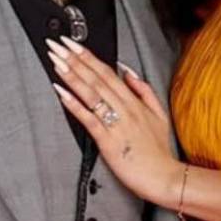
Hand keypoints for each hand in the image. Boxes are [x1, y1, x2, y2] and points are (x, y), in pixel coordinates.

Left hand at [46, 36, 179, 205]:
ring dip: (71, 75)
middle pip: (96, 78)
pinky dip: (73, 104)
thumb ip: (144, 91)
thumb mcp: (159, 114)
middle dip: (74, 59)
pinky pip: (88, 118)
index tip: (73, 43)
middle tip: (57, 45)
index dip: (88, 56)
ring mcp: (115, 123)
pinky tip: (61, 92)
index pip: (107, 72)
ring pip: (91, 93)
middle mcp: (124, 108)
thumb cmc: (158, 151)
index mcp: (133, 101)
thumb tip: (129, 72)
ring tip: (56, 61)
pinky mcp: (107, 140)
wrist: (164, 177)